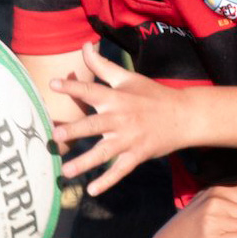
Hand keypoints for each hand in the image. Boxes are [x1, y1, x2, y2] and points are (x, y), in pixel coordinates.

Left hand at [49, 43, 186, 196]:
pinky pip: (120, 170)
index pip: (91, 90)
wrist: (184, 115)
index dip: (72, 87)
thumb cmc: (151, 95)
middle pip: (94, 125)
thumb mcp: (128, 78)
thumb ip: (103, 65)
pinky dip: (107, 181)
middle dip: (74, 130)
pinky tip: (92, 191)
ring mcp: (129, 139)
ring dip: (85, 162)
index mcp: (116, 98)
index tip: (52, 84)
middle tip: (55, 136)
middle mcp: (120, 118)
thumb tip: (85, 46)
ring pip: (104, 152)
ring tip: (66, 172)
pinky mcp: (137, 155)